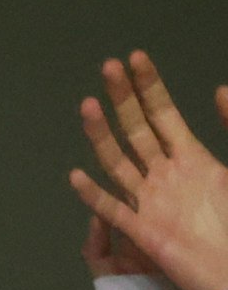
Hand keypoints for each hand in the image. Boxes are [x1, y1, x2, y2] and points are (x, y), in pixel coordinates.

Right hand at [70, 51, 227, 289]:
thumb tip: (220, 88)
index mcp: (192, 158)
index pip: (163, 114)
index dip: (149, 86)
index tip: (135, 58)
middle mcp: (164, 175)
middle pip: (136, 130)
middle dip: (123, 98)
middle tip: (108, 66)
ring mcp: (150, 201)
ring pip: (118, 162)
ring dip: (102, 134)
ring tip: (88, 104)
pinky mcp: (142, 231)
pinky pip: (113, 210)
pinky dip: (94, 194)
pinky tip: (77, 176)